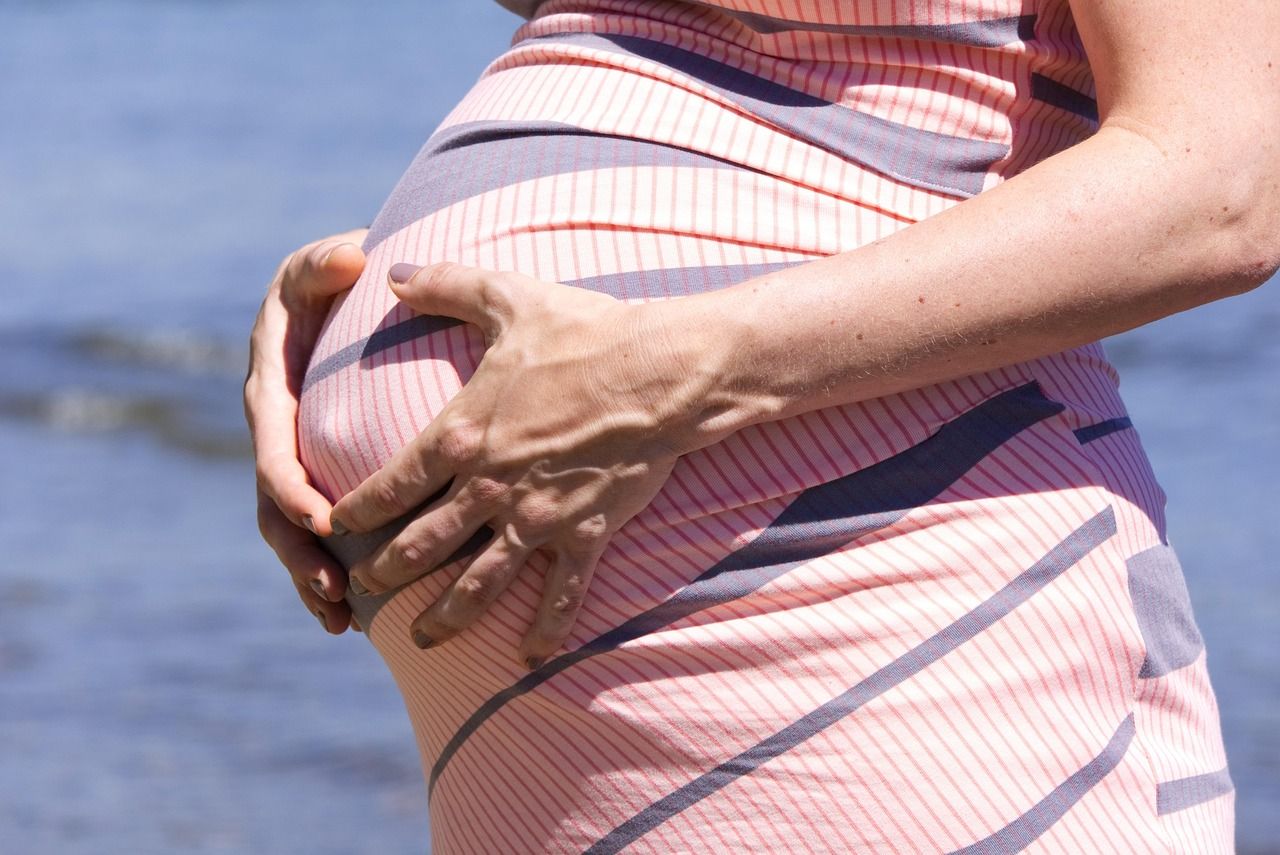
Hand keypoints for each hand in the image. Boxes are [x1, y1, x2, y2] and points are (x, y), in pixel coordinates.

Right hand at [245, 229, 367, 633]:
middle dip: (301, 550)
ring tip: (340, 619)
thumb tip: (351, 257)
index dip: (293, 487)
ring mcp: (290, 456)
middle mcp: (273, 431)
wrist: (340, 297)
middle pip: (275, 504)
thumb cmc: (333, 279)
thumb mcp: (322, 264)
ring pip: (289, 530)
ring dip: (309, 575)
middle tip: (335, 589)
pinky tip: (349, 618)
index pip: (274, 447)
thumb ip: (325, 264)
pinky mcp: (312, 471)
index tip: (324, 520)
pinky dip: (324, 572)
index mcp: (271, 390)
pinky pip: (311, 530)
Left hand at [331, 262, 703, 664]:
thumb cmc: (585, 332)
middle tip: (365, 588)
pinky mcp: (583, 534)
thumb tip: (396, 269)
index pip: (389, 484)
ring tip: (423, 639)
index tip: (334, 526)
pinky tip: (528, 658)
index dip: (355, 510)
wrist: (660, 373)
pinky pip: (560, 594)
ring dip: (445, 614)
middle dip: (386, 571)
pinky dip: (544, 630)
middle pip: (420, 544)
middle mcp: (487, 487)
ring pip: (477, 581)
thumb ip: (445, 285)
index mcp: (460, 435)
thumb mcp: (507, 297)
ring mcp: (535, 518)